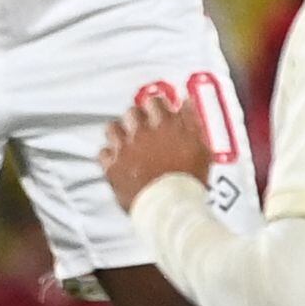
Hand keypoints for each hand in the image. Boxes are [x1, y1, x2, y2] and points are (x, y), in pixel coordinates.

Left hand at [100, 87, 215, 210]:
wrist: (170, 205)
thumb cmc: (189, 180)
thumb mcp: (201, 147)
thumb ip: (192, 121)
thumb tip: (187, 101)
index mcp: (166, 125)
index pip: (156, 102)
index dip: (156, 107)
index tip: (158, 113)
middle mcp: (143, 132)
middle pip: (132, 112)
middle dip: (137, 118)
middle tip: (142, 129)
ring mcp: (125, 148)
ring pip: (113, 128)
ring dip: (118, 132)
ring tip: (125, 141)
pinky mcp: (112, 165)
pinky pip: (103, 153)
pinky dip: (109, 156)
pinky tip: (116, 161)